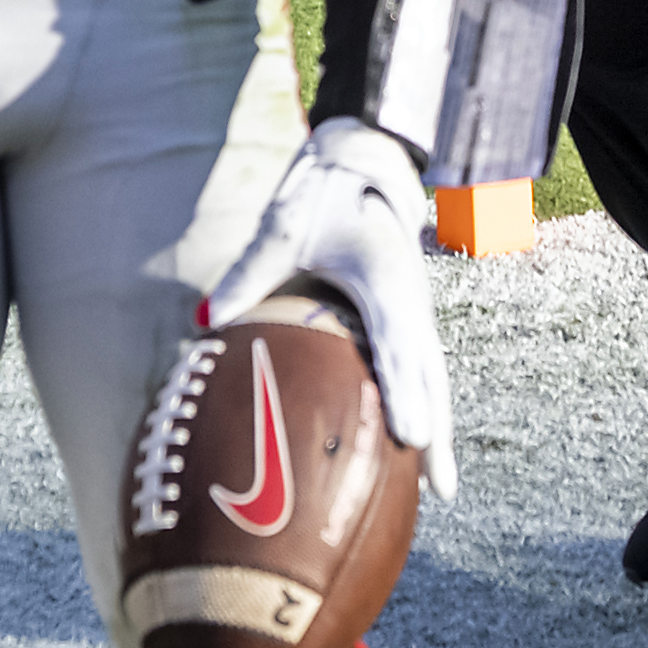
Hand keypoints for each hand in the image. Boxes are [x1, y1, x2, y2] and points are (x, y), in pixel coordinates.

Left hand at [201, 119, 451, 496]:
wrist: (365, 155)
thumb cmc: (325, 189)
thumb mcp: (283, 223)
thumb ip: (250, 270)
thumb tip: (208, 317)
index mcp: (385, 281)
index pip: (400, 349)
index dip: (407, 397)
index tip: (412, 439)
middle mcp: (408, 302)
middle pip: (430, 379)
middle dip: (437, 435)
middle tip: (440, 492)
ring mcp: (410, 311)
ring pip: (430, 379)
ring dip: (435, 428)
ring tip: (437, 487)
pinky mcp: (401, 314)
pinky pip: (414, 369)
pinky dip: (419, 406)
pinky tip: (410, 444)